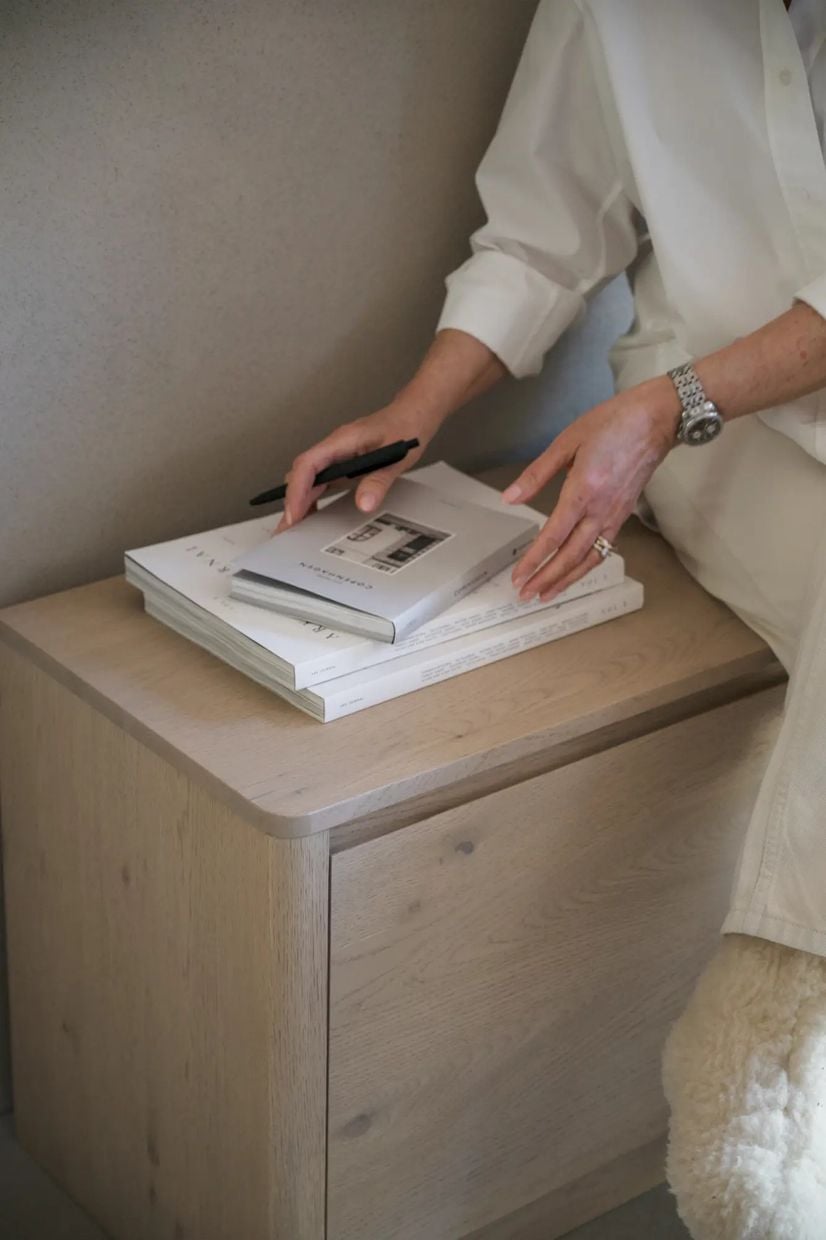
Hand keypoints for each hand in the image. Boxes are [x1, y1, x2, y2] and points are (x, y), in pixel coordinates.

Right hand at [274, 403, 443, 532]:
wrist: (413, 414)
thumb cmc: (406, 427)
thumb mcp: (397, 458)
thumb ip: (379, 481)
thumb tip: (363, 503)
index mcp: (342, 440)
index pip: (308, 464)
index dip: (297, 490)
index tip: (294, 512)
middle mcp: (334, 447)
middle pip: (301, 474)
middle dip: (291, 502)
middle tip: (288, 530)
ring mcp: (336, 455)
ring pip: (307, 479)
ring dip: (298, 502)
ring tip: (294, 528)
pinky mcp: (341, 463)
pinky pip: (319, 481)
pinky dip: (312, 498)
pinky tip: (311, 514)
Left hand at [502, 376, 680, 600]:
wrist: (656, 419)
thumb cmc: (614, 423)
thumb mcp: (567, 442)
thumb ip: (537, 474)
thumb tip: (510, 498)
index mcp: (584, 490)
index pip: (554, 536)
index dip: (535, 560)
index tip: (519, 576)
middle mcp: (601, 509)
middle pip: (571, 556)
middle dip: (547, 578)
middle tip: (526, 595)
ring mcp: (615, 514)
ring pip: (589, 558)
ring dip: (567, 579)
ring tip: (547, 593)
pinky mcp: (624, 514)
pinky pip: (604, 548)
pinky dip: (587, 565)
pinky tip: (575, 571)